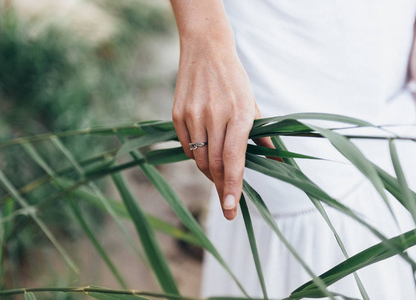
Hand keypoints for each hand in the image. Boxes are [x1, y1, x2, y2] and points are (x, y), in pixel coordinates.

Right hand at [172, 35, 274, 219]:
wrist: (205, 50)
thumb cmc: (235, 80)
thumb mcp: (253, 104)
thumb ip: (263, 134)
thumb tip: (277, 160)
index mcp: (238, 114)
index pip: (234, 159)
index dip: (233, 186)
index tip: (231, 209)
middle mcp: (214, 115)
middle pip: (215, 164)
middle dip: (222, 186)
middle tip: (227, 201)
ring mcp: (192, 114)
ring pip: (199, 158)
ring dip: (210, 172)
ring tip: (218, 174)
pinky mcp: (177, 114)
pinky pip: (186, 146)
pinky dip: (196, 155)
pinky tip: (205, 151)